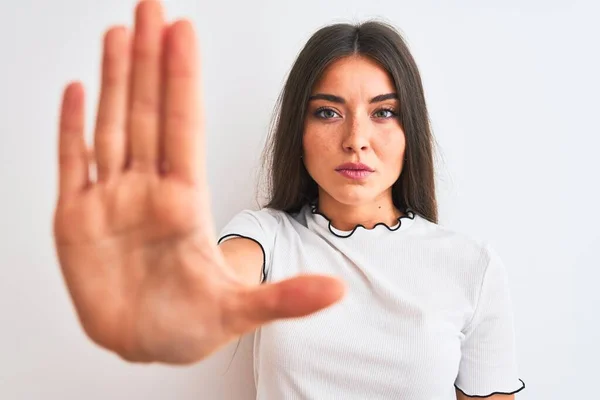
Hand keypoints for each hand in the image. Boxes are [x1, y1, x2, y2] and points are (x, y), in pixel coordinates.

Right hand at [53, 0, 345, 364]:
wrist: (146, 346)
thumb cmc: (188, 327)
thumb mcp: (238, 311)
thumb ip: (285, 298)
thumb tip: (338, 291)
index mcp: (186, 203)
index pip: (184, 126)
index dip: (182, 79)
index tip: (184, 32)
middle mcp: (149, 191)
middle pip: (149, 112)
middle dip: (150, 59)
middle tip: (152, 7)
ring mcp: (112, 201)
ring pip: (112, 126)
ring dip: (114, 79)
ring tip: (119, 33)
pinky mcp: (76, 220)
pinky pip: (74, 164)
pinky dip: (72, 129)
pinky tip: (78, 91)